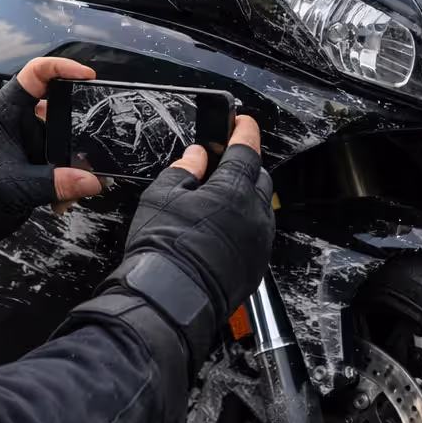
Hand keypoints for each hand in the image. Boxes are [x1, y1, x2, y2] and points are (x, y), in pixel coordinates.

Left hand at [0, 57, 102, 248]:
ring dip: (76, 165)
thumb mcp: (15, 187)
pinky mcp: (34, 163)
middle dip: (79, 133)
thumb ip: (56, 183)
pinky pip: (62, 164)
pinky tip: (62, 201)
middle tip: (93, 152)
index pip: (35, 74)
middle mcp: (18, 122)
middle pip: (60, 110)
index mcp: (5, 112)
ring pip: (65, 141)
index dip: (62, 68)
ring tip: (79, 188)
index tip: (88, 76)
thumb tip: (92, 181)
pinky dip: (69, 182)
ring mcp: (28, 143)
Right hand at [122, 116, 275, 325]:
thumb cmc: (163, 249)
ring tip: (220, 200)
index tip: (244, 122)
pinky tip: (222, 229)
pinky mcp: (256, 265)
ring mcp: (258, 242)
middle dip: (245, 167)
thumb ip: (183, 170)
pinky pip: (257, 235)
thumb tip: (196, 156)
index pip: (246, 151)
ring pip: (260, 208)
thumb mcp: (161, 197)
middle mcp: (254, 215)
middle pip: (258, 178)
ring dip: (246, 198)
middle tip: (224, 163)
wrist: (169, 300)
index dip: (245, 132)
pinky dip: (245, 225)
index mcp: (233, 192)